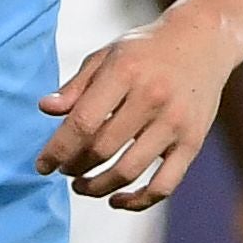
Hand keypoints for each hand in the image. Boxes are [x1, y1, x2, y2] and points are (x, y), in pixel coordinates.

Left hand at [35, 12, 240, 209]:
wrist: (201, 41)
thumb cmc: (144, 50)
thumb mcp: (106, 56)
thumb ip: (76, 85)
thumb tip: (45, 109)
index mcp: (125, 73)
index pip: (83, 122)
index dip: (58, 149)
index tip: (42, 165)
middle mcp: (152, 98)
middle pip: (103, 148)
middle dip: (75, 166)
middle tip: (63, 170)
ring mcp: (175, 123)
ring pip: (130, 170)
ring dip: (99, 186)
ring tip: (82, 186)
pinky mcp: (193, 143)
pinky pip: (165, 184)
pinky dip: (139, 201)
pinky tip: (116, 200)